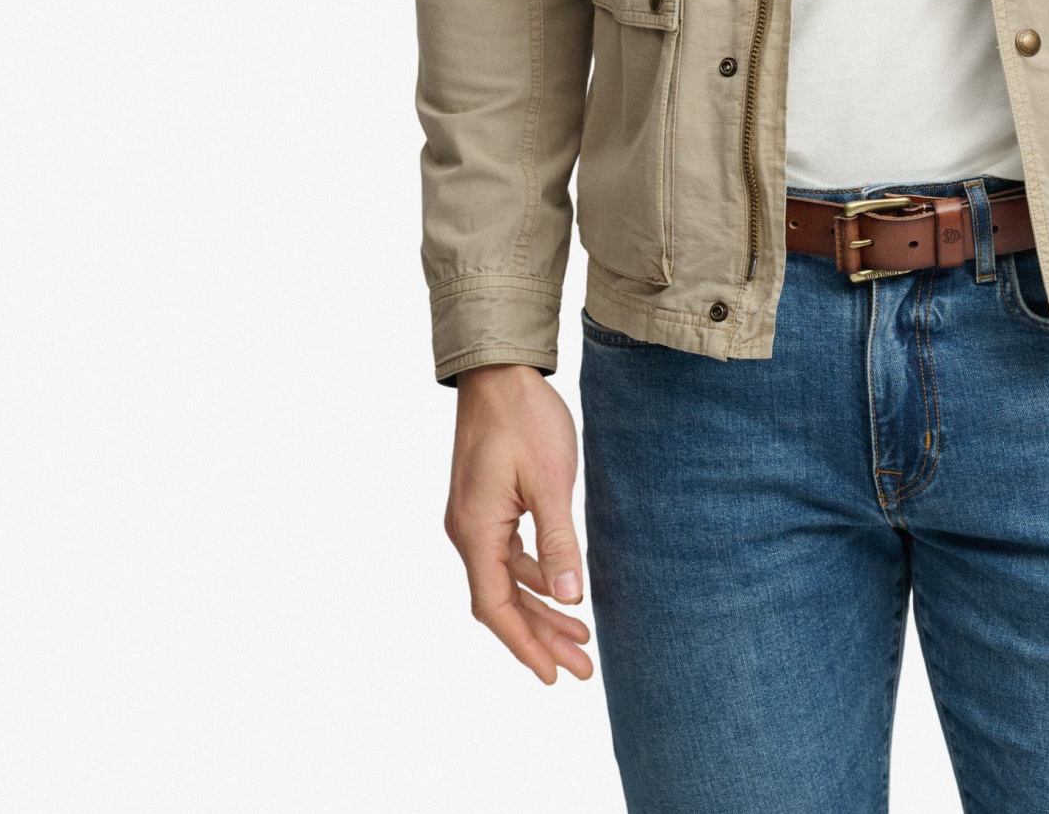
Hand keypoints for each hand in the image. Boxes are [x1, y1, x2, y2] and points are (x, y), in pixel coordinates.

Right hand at [444, 364, 593, 682]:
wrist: (499, 371)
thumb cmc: (524, 419)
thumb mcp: (550, 480)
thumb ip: (559, 541)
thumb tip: (570, 598)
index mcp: (475, 531)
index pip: (496, 607)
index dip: (525, 645)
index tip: (553, 676)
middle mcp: (467, 532)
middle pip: (502, 602)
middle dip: (540, 637)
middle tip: (581, 668)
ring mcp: (474, 519)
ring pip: (507, 581)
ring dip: (541, 609)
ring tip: (580, 637)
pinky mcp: (485, 505)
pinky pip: (508, 556)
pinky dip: (535, 578)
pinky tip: (561, 589)